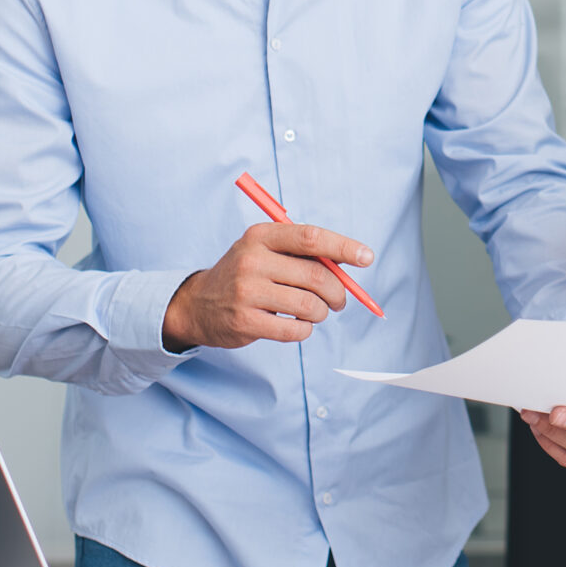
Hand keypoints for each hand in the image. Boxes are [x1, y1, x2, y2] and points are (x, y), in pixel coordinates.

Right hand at [162, 217, 373, 349]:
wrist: (198, 304)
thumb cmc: (247, 274)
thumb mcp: (266, 250)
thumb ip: (304, 254)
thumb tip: (351, 263)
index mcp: (261, 236)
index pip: (311, 237)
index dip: (344, 247)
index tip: (367, 257)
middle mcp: (252, 260)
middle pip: (316, 276)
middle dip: (338, 291)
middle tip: (339, 300)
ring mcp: (247, 292)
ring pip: (309, 306)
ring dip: (321, 313)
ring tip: (315, 313)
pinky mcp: (245, 322)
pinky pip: (295, 330)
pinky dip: (305, 330)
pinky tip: (297, 325)